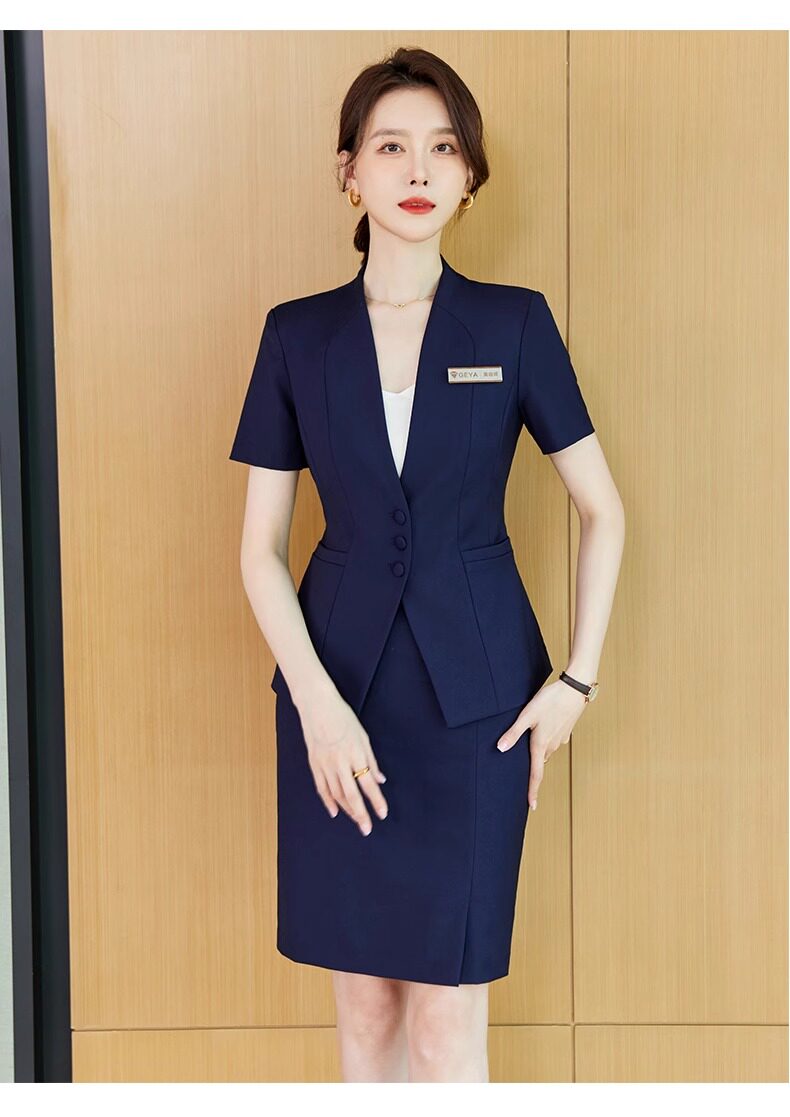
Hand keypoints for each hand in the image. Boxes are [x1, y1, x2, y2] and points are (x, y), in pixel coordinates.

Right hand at [296, 688, 387, 835]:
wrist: (316, 705)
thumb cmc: (342, 717)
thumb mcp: (363, 736)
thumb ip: (371, 761)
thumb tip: (380, 780)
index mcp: (355, 754)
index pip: (368, 784)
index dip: (376, 801)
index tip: (382, 814)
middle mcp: (339, 762)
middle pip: (351, 795)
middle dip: (360, 814)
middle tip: (367, 829)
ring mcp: (325, 764)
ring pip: (336, 794)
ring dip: (347, 810)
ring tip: (356, 820)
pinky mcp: (314, 764)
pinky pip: (321, 788)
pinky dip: (328, 801)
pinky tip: (335, 811)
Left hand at [496, 680, 588, 811]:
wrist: (575, 689)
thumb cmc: (550, 700)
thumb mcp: (527, 715)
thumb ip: (514, 733)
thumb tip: (500, 749)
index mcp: (541, 745)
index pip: (536, 774)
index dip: (532, 791)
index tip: (532, 806)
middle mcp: (552, 745)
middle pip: (540, 763)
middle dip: (532, 771)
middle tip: (522, 777)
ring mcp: (560, 738)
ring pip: (546, 751)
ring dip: (538, 753)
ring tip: (529, 749)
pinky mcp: (565, 730)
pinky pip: (553, 741)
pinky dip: (546, 741)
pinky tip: (541, 730)